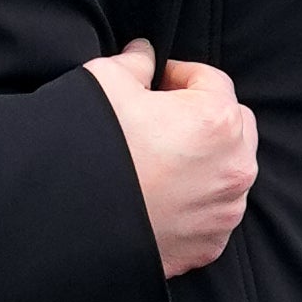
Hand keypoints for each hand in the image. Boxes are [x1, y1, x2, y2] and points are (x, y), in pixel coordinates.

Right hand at [83, 38, 256, 277]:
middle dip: (204, 117)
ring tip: (160, 161)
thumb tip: (143, 55)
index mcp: (218, 120)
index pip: (212, 80)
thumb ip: (134, 62)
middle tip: (161, 120)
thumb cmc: (91, 147)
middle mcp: (234, 168)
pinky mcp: (208, 246)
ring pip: (228, 172)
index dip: (179, 75)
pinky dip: (195, 202)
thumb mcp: (105, 81)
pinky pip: (213, 212)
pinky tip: (160, 196)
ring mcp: (225, 212)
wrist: (67, 222)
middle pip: (233, 126)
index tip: (155, 83)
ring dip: (205, 161)